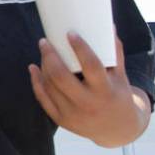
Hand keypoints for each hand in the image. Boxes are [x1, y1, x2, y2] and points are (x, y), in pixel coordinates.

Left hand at [29, 33, 150, 147]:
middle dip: (49, 56)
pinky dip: (36, 82)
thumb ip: (114, 53)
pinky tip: (33, 68)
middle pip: (61, 77)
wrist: (117, 129)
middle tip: (45, 42)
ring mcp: (72, 114)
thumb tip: (107, 26)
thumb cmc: (117, 95)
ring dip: (43, 66)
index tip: (70, 33)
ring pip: (49, 86)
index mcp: (105, 90)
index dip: (80, 48)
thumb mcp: (120, 76)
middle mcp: (88, 104)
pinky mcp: (61, 120)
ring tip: (44, 51)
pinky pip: (43, 99)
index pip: (91, 66)